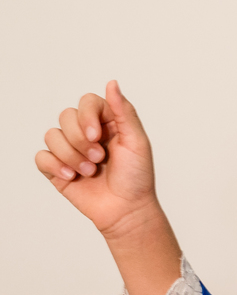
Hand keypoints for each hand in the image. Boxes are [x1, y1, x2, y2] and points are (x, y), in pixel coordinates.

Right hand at [36, 81, 182, 294]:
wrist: (126, 211)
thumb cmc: (136, 178)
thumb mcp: (137, 142)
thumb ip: (124, 111)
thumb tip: (112, 83)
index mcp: (106, 121)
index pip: (86, 101)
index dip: (87, 116)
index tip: (97, 136)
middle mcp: (85, 132)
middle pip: (65, 116)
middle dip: (80, 140)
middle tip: (99, 159)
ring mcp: (70, 149)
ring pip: (52, 135)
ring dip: (71, 155)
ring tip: (90, 171)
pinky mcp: (56, 168)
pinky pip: (41, 156)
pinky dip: (55, 165)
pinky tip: (72, 177)